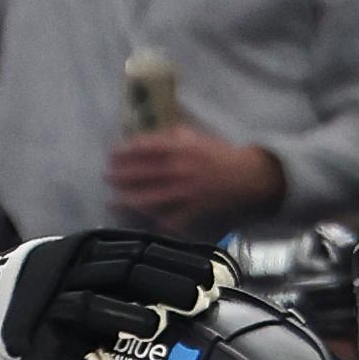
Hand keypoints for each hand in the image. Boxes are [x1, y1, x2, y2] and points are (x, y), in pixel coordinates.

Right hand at [0, 230, 232, 359]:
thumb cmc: (68, 314)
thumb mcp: (106, 289)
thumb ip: (146, 283)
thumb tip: (217, 277)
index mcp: (90, 254)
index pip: (141, 248)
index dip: (182, 258)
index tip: (224, 272)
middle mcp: (69, 274)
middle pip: (123, 271)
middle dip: (165, 282)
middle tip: (203, 296)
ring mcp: (49, 309)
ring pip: (89, 305)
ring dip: (124, 315)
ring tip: (157, 326)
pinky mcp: (33, 349)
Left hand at [106, 127, 286, 231]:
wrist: (251, 176)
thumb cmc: (221, 155)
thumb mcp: (196, 136)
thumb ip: (171, 136)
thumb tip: (145, 138)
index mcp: (180, 148)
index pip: (144, 148)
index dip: (124, 152)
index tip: (111, 155)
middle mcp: (180, 169)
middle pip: (142, 174)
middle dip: (121, 176)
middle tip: (107, 178)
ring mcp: (187, 192)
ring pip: (151, 198)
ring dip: (130, 200)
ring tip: (114, 201)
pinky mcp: (197, 210)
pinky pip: (173, 219)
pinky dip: (159, 223)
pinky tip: (145, 224)